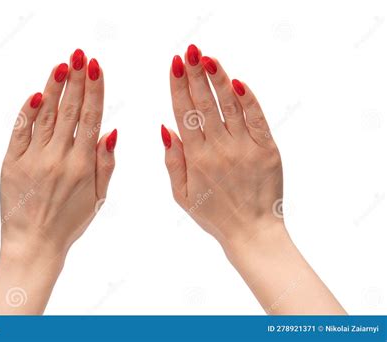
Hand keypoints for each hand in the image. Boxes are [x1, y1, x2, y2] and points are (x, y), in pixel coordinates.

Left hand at [0, 49, 116, 313]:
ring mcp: (33, 158)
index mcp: (82, 164)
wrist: (34, 243)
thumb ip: (106, 162)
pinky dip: (28, 112)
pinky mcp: (11, 163)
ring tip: (62, 66)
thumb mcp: (98, 197)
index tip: (96, 68)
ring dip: (54, 88)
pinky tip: (37, 94)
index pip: (91, 118)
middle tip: (80, 55)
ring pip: (46, 116)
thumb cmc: (70, 223)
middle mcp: (58, 157)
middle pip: (69, 110)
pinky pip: (20, 132)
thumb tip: (111, 130)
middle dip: (76, 80)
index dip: (94, 90)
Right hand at [163, 44, 344, 313]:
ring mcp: (245, 148)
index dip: (178, 86)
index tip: (174, 65)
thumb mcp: (182, 195)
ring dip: (218, 79)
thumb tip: (166, 127)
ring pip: (229, 106)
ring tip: (209, 58)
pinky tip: (238, 82)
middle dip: (195, 74)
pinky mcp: (267, 150)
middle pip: (205, 104)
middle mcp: (219, 149)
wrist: (252, 232)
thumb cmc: (214, 215)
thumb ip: (172, 161)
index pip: (184, 113)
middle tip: (189, 51)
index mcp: (196, 159)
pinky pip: (257, 119)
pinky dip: (248, 100)